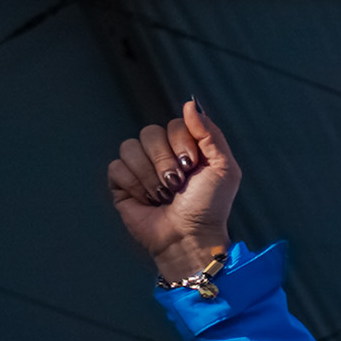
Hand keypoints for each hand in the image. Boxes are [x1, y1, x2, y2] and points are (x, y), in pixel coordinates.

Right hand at [107, 101, 239, 279]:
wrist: (189, 236)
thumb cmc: (210, 206)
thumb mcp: (223, 168)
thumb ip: (210, 133)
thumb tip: (190, 104)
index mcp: (185, 147)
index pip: (173, 124)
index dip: (182, 144)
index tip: (193, 166)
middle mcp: (160, 154)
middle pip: (149, 133)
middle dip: (166, 162)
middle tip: (178, 184)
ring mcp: (139, 167)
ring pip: (130, 148)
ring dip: (151, 176)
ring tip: (164, 195)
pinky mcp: (121, 183)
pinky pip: (117, 167)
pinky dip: (135, 186)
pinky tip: (147, 200)